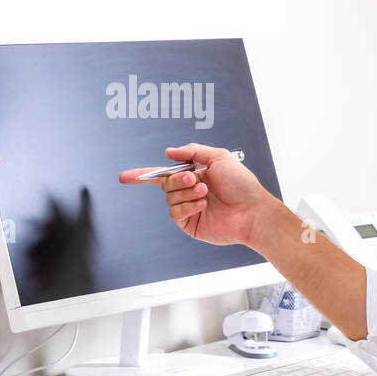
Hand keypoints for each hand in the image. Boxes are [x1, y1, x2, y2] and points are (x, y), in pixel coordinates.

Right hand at [118, 143, 274, 247]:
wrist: (252, 210)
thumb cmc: (242, 184)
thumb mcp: (218, 156)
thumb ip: (192, 151)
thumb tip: (169, 152)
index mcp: (194, 174)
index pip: (163, 174)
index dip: (142, 175)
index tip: (124, 177)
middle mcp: (189, 191)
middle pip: (165, 183)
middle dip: (177, 179)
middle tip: (194, 178)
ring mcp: (189, 208)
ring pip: (169, 198)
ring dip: (186, 192)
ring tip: (205, 193)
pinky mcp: (191, 224)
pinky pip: (176, 213)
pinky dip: (187, 206)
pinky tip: (203, 205)